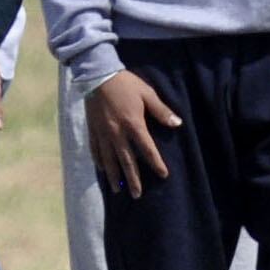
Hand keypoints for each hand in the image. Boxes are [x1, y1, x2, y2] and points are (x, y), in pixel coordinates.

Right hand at [84, 68, 179, 197]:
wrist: (97, 74)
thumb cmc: (125, 83)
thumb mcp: (147, 93)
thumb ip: (161, 111)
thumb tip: (177, 124)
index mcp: (133, 124)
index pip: (147, 149)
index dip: (156, 163)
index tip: (163, 175)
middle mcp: (117, 133)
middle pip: (126, 161)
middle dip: (133, 180)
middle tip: (137, 195)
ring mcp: (103, 133)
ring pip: (109, 160)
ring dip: (115, 176)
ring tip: (118, 190)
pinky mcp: (93, 129)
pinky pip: (96, 150)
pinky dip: (100, 162)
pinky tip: (103, 170)